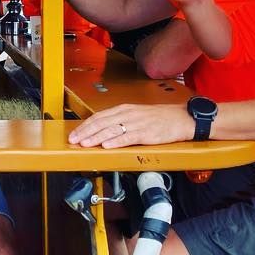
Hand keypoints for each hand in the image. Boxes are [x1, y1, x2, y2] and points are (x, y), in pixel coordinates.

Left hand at [68, 103, 193, 147]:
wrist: (181, 118)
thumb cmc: (159, 118)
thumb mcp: (136, 115)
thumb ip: (120, 122)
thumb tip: (102, 131)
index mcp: (124, 109)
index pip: (99, 117)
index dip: (84, 126)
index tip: (74, 134)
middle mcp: (128, 114)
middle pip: (101, 123)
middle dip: (85, 132)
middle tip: (73, 140)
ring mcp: (136, 123)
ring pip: (111, 130)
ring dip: (96, 137)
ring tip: (84, 144)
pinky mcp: (146, 133)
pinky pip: (128, 137)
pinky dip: (116, 141)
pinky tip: (106, 146)